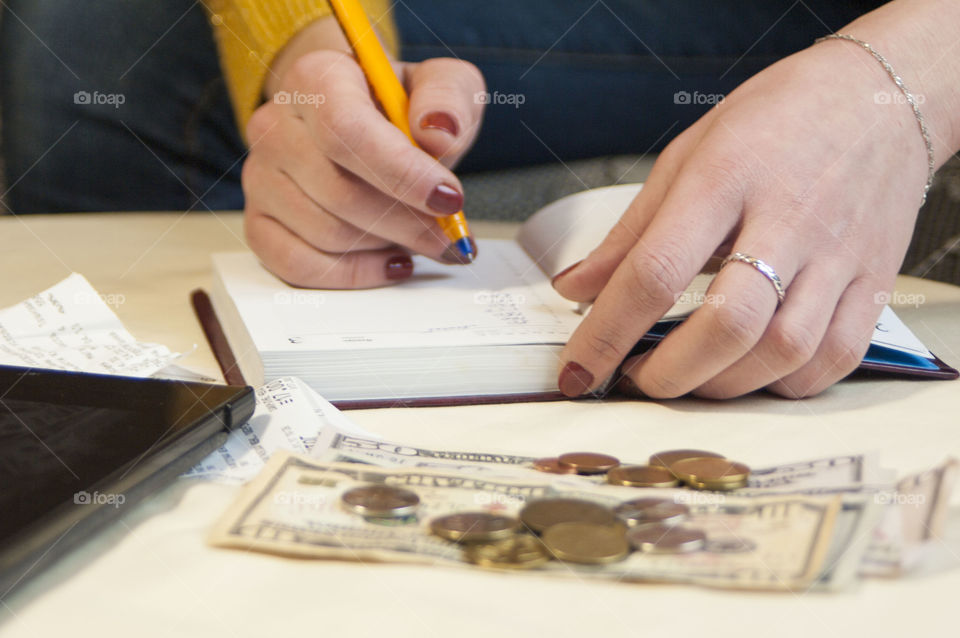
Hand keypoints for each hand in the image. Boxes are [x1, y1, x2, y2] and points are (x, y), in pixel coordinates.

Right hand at [243, 36, 484, 287]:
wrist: (367, 125)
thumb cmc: (403, 109)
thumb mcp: (445, 87)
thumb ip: (449, 98)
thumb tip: (438, 132)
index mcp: (317, 78)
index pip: (346, 130)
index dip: (401, 173)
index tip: (448, 199)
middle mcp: (275, 126)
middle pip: (339, 192)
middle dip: (407, 222)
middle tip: (449, 233)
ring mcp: (260, 177)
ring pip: (326, 234)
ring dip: (385, 245)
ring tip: (420, 237)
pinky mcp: (258, 222)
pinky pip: (298, 265)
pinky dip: (353, 274)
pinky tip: (390, 262)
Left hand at [553, 40, 929, 398]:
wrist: (880, 94)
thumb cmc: (775, 119)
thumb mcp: (687, 155)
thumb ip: (630, 233)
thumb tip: (574, 288)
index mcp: (725, 178)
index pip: (656, 272)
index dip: (607, 334)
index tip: (577, 372)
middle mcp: (788, 219)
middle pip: (728, 324)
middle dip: (668, 373)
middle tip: (635, 378)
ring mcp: (840, 253)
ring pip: (784, 350)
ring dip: (722, 385)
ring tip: (687, 378)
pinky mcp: (877, 278)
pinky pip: (838, 356)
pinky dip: (787, 384)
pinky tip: (752, 374)